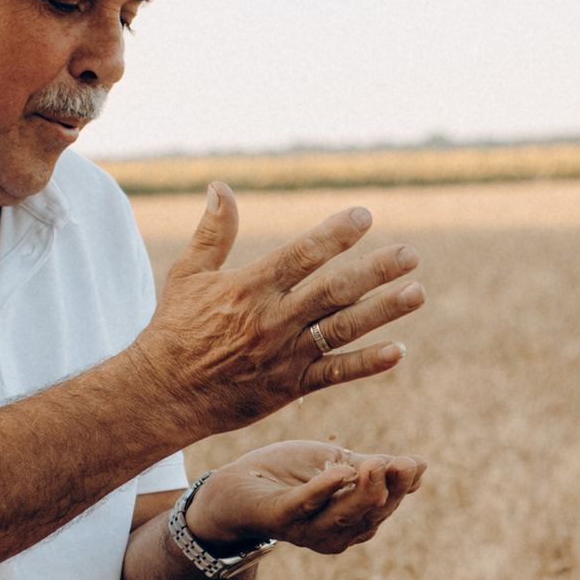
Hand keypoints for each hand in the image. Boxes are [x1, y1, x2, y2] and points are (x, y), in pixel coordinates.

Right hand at [141, 189, 425, 437]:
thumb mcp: (188, 274)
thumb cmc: (174, 329)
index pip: (302, 254)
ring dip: (383, 312)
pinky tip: (398, 351)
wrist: (163, 393)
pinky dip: (366, 364)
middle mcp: (272, 320)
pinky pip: (335, 375)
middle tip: (410, 255)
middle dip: (375, 271)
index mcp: (249, 288)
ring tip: (416, 293)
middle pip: (334, 291)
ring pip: (342, 329)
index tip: (364, 216)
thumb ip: (213, 232)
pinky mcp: (289, 388)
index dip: (335, 234)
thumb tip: (220, 186)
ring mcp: (284, 356)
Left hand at [189, 442, 424, 556]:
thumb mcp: (336, 464)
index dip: (403, 485)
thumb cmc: (288, 476)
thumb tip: (419, 465)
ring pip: (344, 515)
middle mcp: (336, 533)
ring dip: (364, 491)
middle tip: (404, 462)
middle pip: (371, 514)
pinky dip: (323, 489)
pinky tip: (340, 471)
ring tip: (377, 464)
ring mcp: (308, 529)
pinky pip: (306, 505)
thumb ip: (372, 467)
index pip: (387, 504)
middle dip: (390, 488)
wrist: (234, 487)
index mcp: (354, 520)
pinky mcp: (280, 517)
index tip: (416, 462)